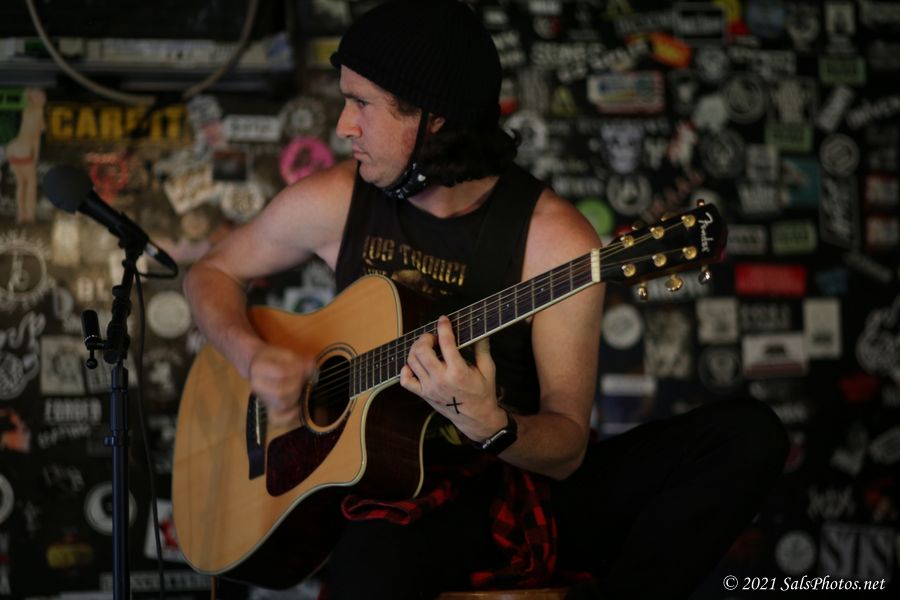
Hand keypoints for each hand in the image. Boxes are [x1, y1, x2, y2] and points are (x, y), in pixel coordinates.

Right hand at [248, 345, 315, 426]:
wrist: (257, 364)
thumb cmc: (272, 358)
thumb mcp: (284, 353)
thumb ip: (298, 360)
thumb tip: (311, 367)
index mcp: (258, 369)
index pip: (282, 373)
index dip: (297, 370)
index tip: (303, 366)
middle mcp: (257, 386)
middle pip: (281, 391)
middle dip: (297, 385)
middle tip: (303, 377)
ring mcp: (262, 398)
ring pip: (281, 404)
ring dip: (296, 396)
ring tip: (300, 386)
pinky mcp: (268, 407)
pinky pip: (276, 419)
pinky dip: (289, 416)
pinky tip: (298, 408)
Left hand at [399, 316, 506, 440]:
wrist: (476, 418)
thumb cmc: (483, 393)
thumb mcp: (488, 369)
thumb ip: (482, 349)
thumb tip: (481, 330)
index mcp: (458, 372)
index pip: (446, 342)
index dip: (443, 327)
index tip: (443, 319)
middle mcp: (441, 379)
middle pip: (422, 351)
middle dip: (425, 338)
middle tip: (432, 337)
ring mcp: (429, 388)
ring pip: (412, 362)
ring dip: (416, 349)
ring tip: (425, 347)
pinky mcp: (424, 394)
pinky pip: (405, 381)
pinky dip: (406, 369)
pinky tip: (415, 364)